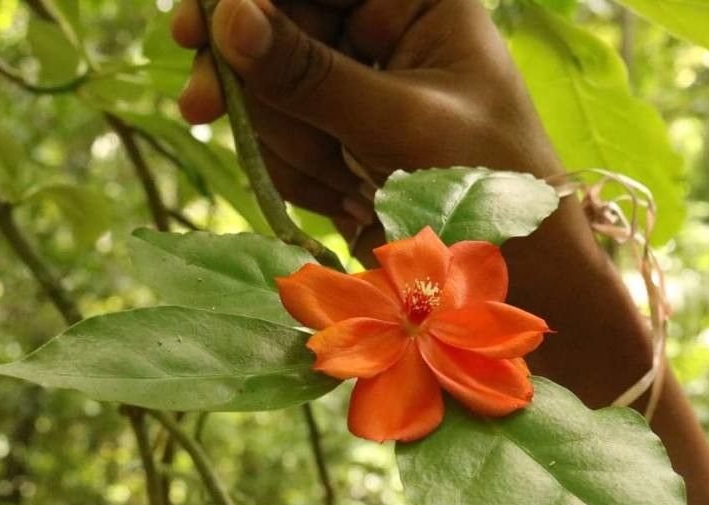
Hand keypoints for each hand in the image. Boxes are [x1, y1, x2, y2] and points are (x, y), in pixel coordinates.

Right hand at [171, 0, 561, 224]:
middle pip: (270, 29)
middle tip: (201, 107)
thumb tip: (228, 18)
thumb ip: (313, 76)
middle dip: (255, 83)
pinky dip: (303, 176)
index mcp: (414, 1)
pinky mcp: (339, 138)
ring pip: (266, 92)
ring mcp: (355, 90)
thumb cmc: (487, 186)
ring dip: (292, 145)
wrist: (516, 273)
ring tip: (352, 184)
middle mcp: (379, 34)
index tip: (193, 31)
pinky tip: (350, 200)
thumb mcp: (404, 126)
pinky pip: (280, 140)